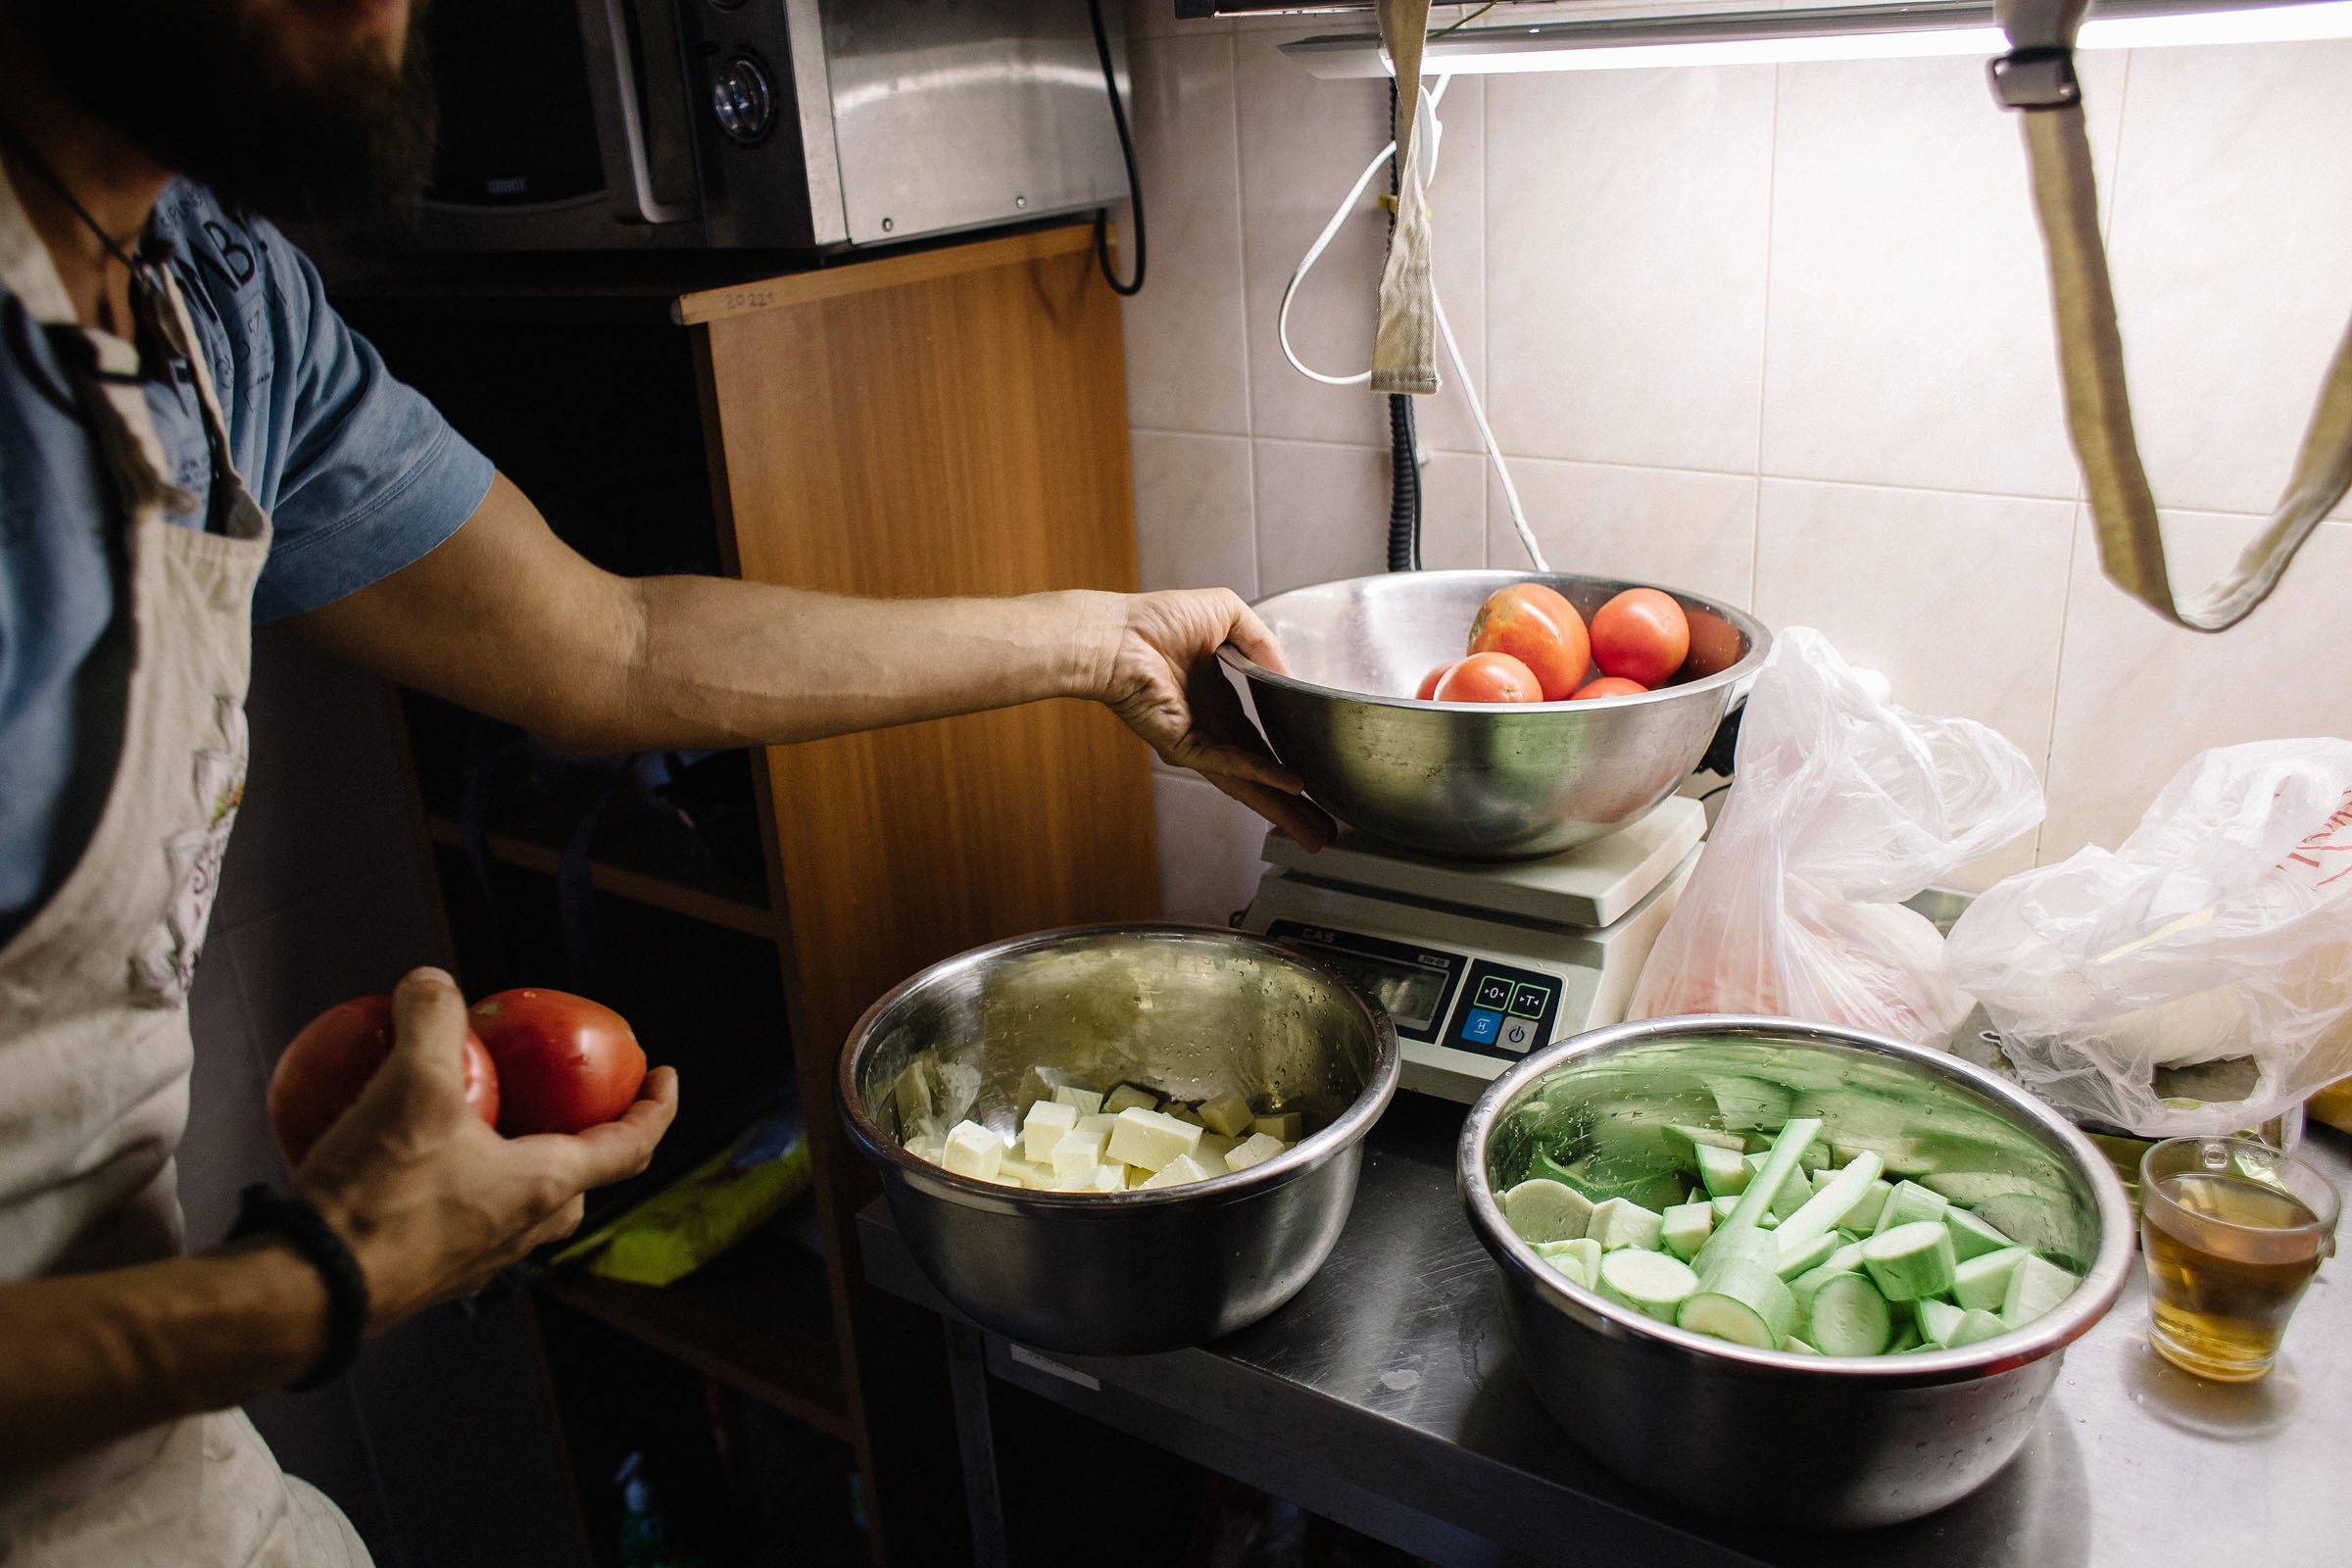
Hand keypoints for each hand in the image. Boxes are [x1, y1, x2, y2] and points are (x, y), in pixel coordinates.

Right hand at [291, 968, 677, 1332]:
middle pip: (577, 1183)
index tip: (666, 1077)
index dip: (658, 1108)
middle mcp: (519, 1232)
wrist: (306, 1295)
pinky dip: (450, 1183)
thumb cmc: (378, 1196)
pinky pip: (456, 1221)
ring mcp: (473, 1262)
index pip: (630, 1146)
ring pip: (518, 1209)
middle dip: (587, 1143)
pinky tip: (402, 1152)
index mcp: (543, 1187)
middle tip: (571, 1103)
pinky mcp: (423, 1275)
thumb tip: (434, 982)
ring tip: (487, 1123)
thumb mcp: (411, 1086)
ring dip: (516, 1165)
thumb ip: (431, 1023)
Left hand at [1095, 589, 1334, 851]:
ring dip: (1282, 807)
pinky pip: (1227, 762)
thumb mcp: (1226, 613)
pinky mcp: (1183, 745)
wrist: (1114, 633)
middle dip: (1293, 807)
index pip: (1262, 745)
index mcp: (1219, 703)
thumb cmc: (1154, 620)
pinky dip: (1259, 773)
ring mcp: (1197, 742)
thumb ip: (1262, 640)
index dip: (1288, 765)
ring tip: (1314, 832)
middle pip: (1260, 777)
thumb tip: (1288, 675)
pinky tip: (1288, 784)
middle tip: (1323, 831)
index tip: (1315, 785)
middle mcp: (1211, 728)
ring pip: (1247, 783)